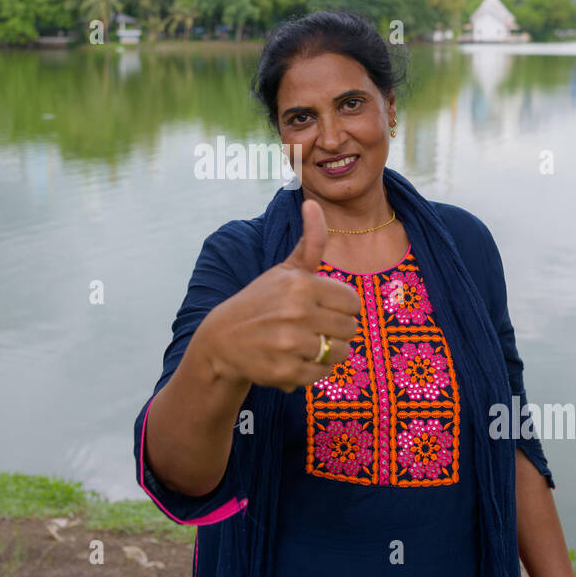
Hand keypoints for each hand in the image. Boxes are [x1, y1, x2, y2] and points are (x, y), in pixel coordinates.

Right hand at [199, 200, 362, 392]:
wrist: (222, 340)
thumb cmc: (261, 301)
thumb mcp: (285, 270)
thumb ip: (310, 241)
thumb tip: (313, 202)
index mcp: (301, 284)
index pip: (353, 302)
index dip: (341, 307)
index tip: (320, 308)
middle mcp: (296, 312)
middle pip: (350, 328)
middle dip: (335, 331)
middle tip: (309, 328)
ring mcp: (290, 344)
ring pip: (340, 353)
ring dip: (327, 353)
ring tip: (303, 345)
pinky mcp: (285, 372)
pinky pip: (322, 374)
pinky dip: (313, 371)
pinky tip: (294, 360)